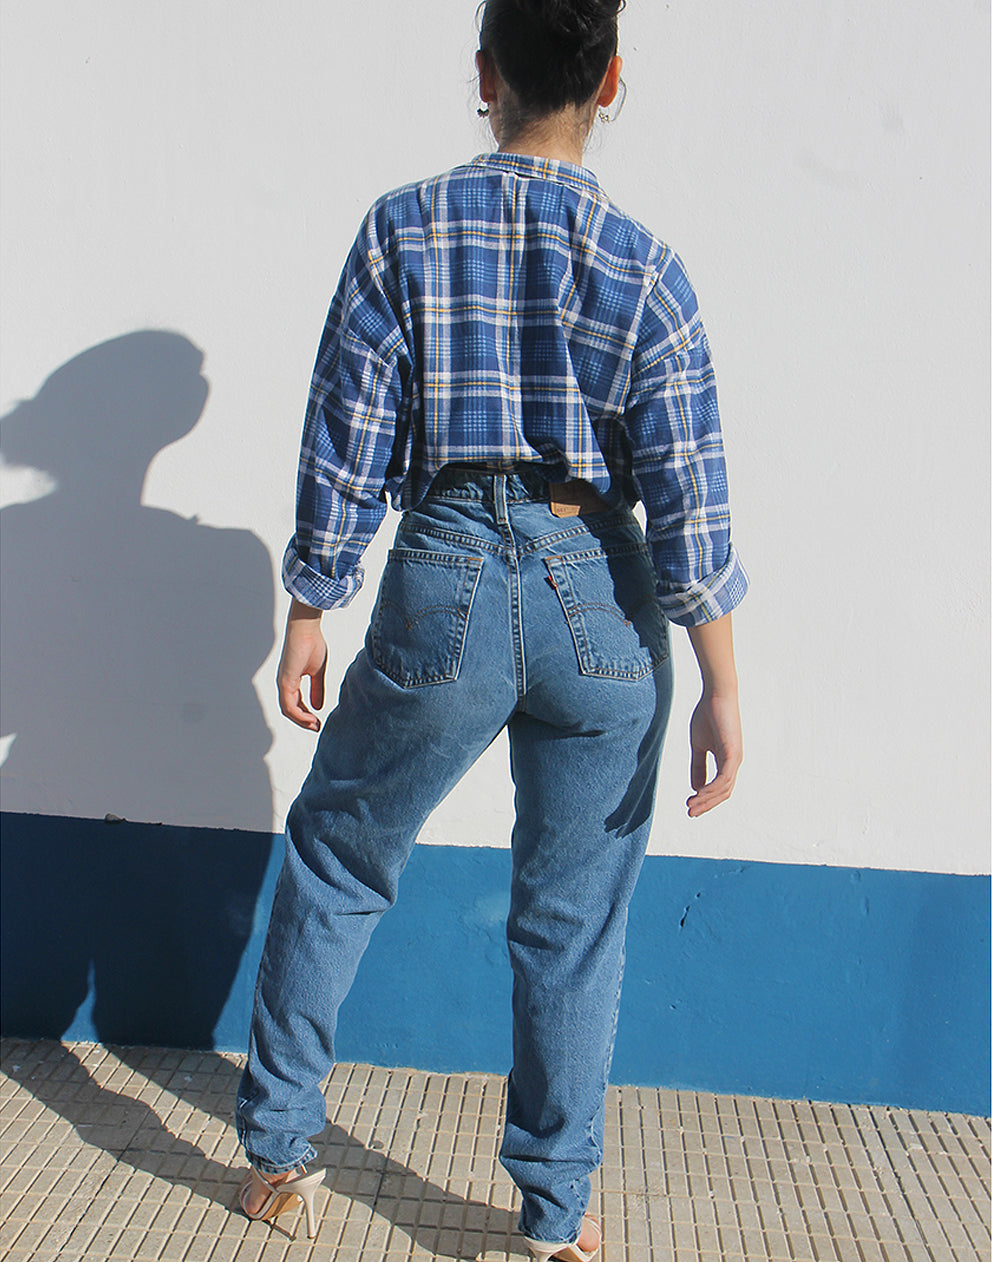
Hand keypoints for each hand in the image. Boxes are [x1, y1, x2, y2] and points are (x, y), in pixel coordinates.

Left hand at [276, 601, 326, 730]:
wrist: (306, 628)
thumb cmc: (312, 643)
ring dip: (301, 721)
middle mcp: (284, 684)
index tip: (318, 722)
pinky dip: (299, 714)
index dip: (306, 715)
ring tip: (315, 725)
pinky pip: (289, 705)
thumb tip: (318, 707)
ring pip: (288, 711)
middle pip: (290, 711)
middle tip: (317, 727)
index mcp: (291, 681)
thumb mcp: (318, 672)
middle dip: (303, 721)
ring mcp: (283, 683)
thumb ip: (317, 689)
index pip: (296, 704)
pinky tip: (310, 718)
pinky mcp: (285, 681)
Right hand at [687, 689, 741, 816]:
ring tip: (691, 806)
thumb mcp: (699, 745)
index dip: (706, 799)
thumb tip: (695, 788)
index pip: (719, 788)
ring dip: (707, 800)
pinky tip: (698, 793)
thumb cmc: (708, 716)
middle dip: (706, 805)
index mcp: (727, 761)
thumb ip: (698, 766)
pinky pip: (724, 778)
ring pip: (724, 789)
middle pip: (723, 793)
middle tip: (690, 813)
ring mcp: (735, 759)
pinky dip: (711, 788)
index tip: (690, 807)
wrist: (716, 695)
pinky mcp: (732, 753)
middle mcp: (734, 763)